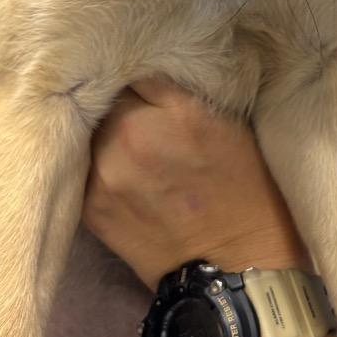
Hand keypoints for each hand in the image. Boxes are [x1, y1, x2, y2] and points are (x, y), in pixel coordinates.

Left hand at [83, 79, 309, 289]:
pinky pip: (86, 165)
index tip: (153, 83)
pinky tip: (124, 174)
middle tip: (144, 115)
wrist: (236, 271)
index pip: (142, 65)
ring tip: (134, 147)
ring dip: (107, 132)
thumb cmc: (250, 194)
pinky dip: (100, 164)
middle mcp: (137, 137)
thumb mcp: (235, 126)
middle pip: (111, 94)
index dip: (148, 74)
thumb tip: (155, 68)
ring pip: (93, 128)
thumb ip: (190, 93)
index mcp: (184, 112)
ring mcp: (108, 173)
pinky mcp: (90, 205)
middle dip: (124, 101)